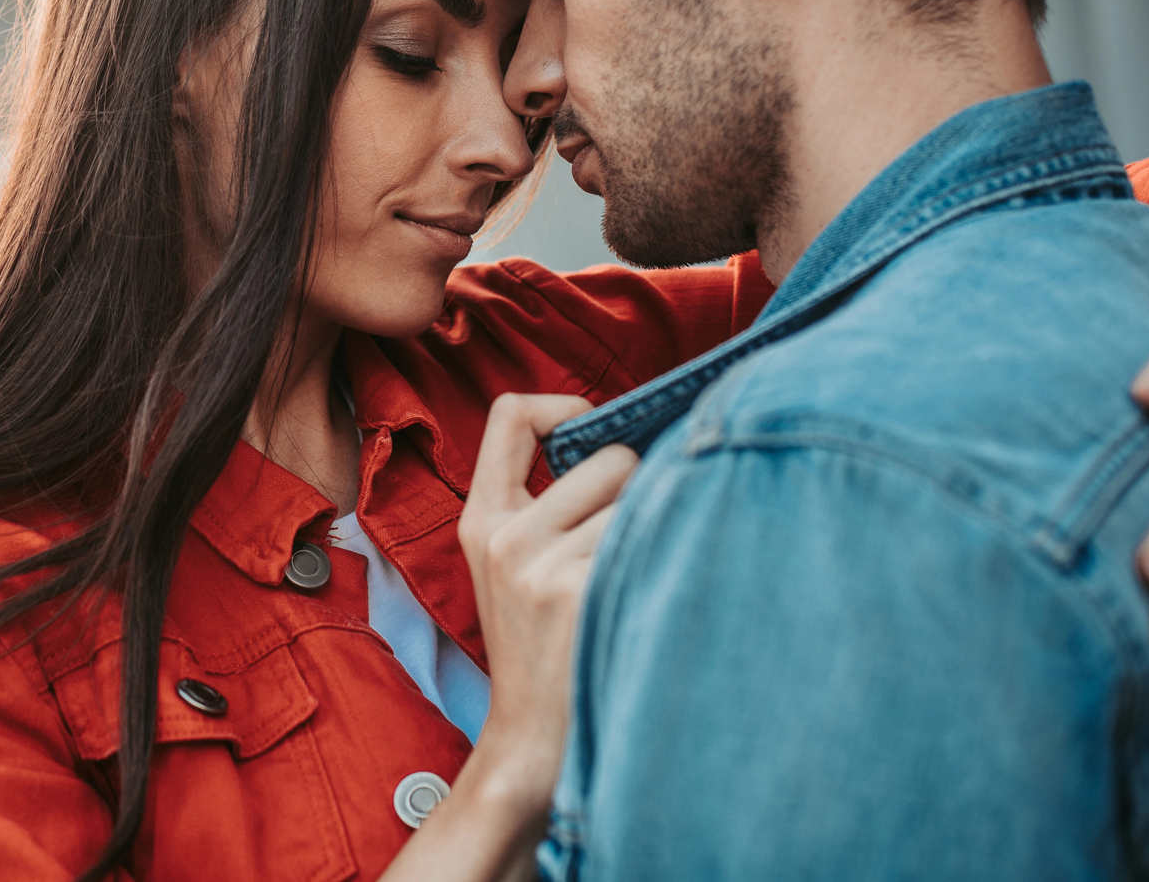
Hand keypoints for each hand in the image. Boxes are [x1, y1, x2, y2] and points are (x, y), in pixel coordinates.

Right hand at [457, 394, 637, 812]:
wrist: (532, 743)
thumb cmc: (540, 650)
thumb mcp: (508, 568)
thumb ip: (539, 503)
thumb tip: (622, 438)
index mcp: (481, 520)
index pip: (510, 413)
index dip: (562, 406)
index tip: (590, 434)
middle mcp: (506, 536)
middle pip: (608, 457)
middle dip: (635, 489)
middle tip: (629, 542)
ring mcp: (543, 567)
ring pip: (642, 502)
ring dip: (655, 532)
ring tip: (637, 579)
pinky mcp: (584, 594)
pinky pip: (654, 542)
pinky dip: (667, 561)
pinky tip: (650, 598)